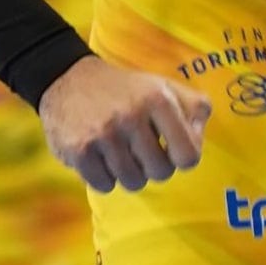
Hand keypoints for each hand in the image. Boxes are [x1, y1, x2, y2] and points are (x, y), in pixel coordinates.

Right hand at [36, 55, 211, 193]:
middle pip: (161, 173)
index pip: (189, 156)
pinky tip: (99, 156)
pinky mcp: (79, 150)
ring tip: (119, 151)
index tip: (169, 149)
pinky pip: (104, 186)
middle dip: (153, 166)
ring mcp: (104, 134)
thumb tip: (198, 142)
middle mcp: (131, 114)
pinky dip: (104, 177)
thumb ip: (195, 109)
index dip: (181, 158)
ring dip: (128, 172)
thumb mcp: (163, 86)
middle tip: (140, 150)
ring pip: (133, 182)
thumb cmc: (125, 89)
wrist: (67, 78)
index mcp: (158, 98)